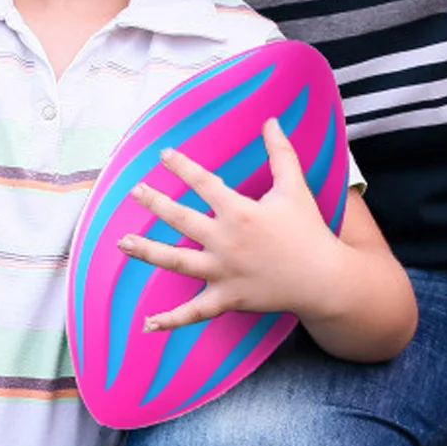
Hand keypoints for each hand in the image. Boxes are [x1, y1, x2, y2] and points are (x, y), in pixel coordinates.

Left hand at [119, 118, 342, 332]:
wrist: (324, 279)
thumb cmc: (308, 231)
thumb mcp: (295, 188)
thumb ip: (281, 153)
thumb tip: (271, 121)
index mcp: (239, 212)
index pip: (203, 183)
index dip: (181, 167)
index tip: (163, 155)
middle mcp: (225, 241)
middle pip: (180, 219)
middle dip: (154, 203)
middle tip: (134, 191)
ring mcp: (222, 272)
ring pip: (176, 261)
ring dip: (147, 251)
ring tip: (122, 242)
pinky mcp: (226, 298)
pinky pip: (194, 312)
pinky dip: (171, 320)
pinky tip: (147, 324)